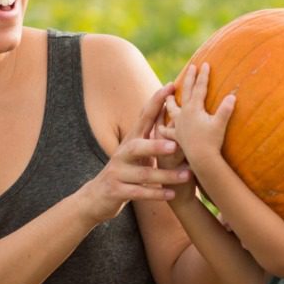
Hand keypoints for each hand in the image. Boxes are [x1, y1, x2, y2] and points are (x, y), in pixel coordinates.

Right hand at [77, 83, 190, 222]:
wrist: (97, 197)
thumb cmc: (125, 170)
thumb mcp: (136, 151)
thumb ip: (152, 135)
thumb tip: (173, 113)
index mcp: (131, 141)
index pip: (143, 118)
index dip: (155, 102)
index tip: (170, 86)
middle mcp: (122, 154)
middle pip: (137, 147)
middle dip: (156, 145)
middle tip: (176, 145)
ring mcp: (117, 173)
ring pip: (142, 174)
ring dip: (165, 175)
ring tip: (187, 175)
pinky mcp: (116, 191)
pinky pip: (138, 193)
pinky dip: (155, 194)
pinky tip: (171, 195)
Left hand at [163, 63, 235, 169]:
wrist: (201, 159)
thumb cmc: (212, 142)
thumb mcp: (220, 124)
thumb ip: (226, 110)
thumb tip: (233, 95)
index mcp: (194, 109)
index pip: (200, 88)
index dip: (203, 76)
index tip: (205, 63)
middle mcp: (184, 114)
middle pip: (186, 93)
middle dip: (189, 79)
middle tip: (191, 67)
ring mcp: (179, 125)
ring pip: (172, 109)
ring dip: (170, 100)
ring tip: (168, 94)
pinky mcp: (177, 136)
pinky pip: (168, 131)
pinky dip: (163, 127)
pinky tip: (159, 126)